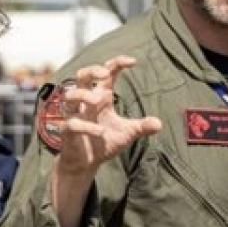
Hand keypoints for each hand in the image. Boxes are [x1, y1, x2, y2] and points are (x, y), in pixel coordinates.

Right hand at [54, 56, 161, 175]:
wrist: (86, 164)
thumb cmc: (103, 143)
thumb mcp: (127, 134)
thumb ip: (142, 127)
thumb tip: (159, 124)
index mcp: (101, 97)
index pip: (106, 73)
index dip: (117, 63)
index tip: (133, 62)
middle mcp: (86, 103)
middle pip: (81, 76)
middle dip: (91, 71)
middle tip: (104, 74)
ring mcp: (75, 115)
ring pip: (70, 96)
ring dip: (83, 95)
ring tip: (98, 101)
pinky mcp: (68, 131)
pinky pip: (72, 123)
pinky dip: (86, 126)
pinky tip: (101, 132)